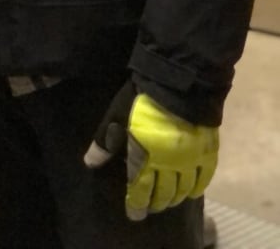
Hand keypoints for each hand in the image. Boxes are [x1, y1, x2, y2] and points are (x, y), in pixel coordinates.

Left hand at [84, 80, 218, 219]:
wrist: (179, 84)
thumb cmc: (142, 98)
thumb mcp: (117, 115)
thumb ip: (105, 142)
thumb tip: (91, 163)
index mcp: (145, 157)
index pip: (140, 189)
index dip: (136, 205)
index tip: (134, 215)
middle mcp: (169, 165)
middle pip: (163, 193)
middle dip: (155, 203)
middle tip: (151, 208)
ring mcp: (191, 161)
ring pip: (183, 189)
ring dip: (174, 198)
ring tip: (168, 202)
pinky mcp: (208, 152)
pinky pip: (204, 178)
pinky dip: (197, 189)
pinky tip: (192, 192)